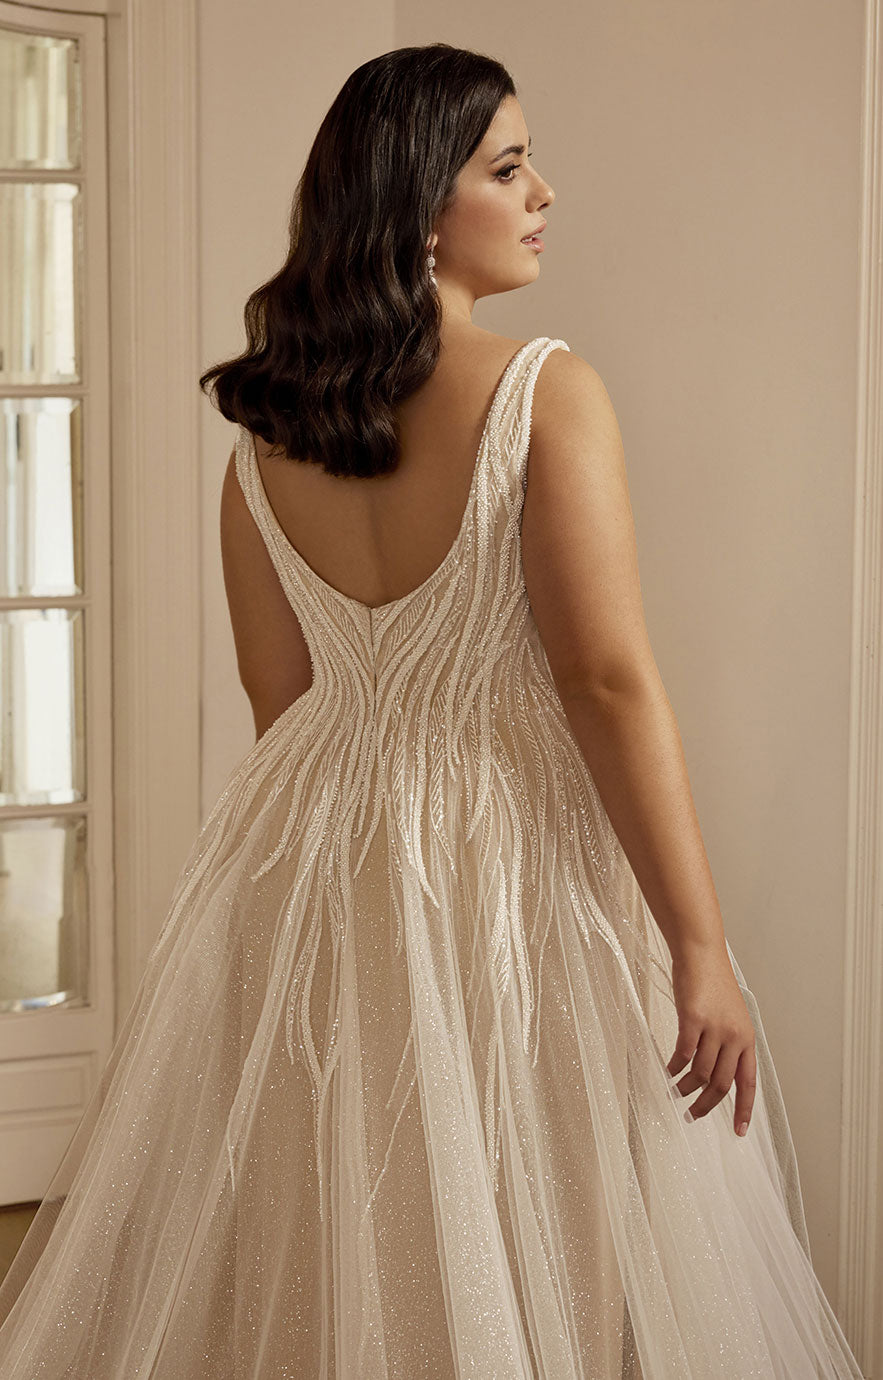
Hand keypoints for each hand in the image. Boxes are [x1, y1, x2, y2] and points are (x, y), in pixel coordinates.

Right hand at [666, 944, 756, 1137]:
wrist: (701, 954)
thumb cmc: (713, 984)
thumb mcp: (730, 1017)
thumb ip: (727, 1045)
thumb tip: (714, 1076)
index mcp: (747, 1039)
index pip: (749, 1082)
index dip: (744, 1109)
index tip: (739, 1131)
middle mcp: (734, 1036)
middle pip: (721, 1084)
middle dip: (706, 1105)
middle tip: (692, 1115)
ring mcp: (714, 1028)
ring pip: (700, 1073)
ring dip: (685, 1088)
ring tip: (675, 1091)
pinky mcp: (693, 1020)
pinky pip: (682, 1055)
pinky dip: (673, 1068)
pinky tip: (667, 1070)